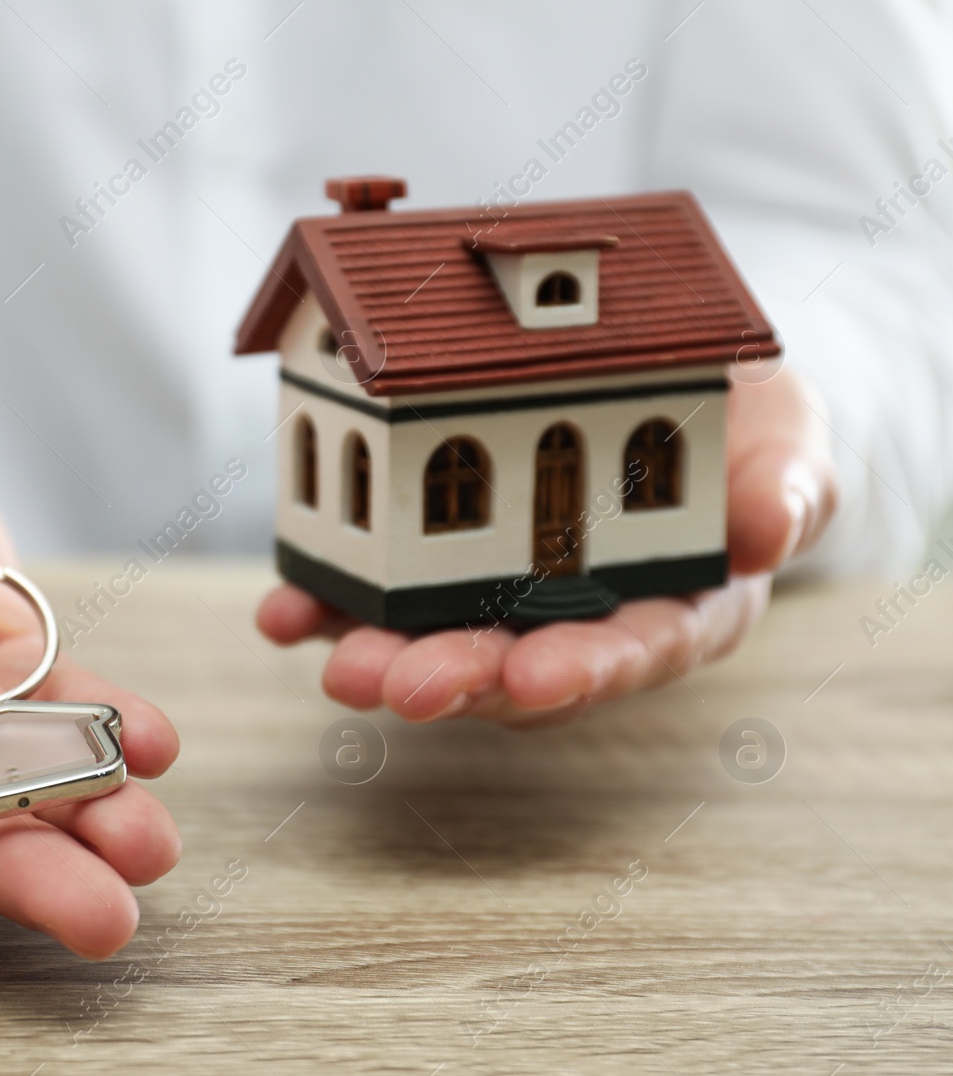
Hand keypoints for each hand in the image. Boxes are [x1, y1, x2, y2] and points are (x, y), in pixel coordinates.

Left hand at [256, 369, 836, 725]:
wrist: (674, 391)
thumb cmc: (741, 426)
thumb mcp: (788, 441)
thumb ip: (789, 487)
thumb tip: (770, 530)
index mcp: (673, 609)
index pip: (630, 653)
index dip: (583, 670)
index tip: (537, 676)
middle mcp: (578, 621)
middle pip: (517, 667)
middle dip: (459, 679)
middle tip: (402, 684)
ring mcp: (501, 601)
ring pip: (438, 643)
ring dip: (382, 655)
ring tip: (335, 656)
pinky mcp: (433, 567)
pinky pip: (378, 595)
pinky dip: (330, 606)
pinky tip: (286, 612)